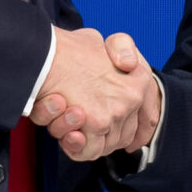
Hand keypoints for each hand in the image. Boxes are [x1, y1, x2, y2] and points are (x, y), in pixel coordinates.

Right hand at [33, 28, 161, 160]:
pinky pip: (89, 151)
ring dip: (81, 137)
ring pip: (103, 144)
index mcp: (139, 77)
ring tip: (64, 118)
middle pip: (121, 134)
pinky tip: (67, 133)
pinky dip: (75, 146)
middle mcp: (132, 96)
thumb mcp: (98, 40)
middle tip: (78, 119)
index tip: (132, 142)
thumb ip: (118, 50)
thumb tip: (127, 63)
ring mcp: (116, 111)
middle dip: (99, 133)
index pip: (148, 117)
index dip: (139, 131)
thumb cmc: (66, 49)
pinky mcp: (97, 123)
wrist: (44, 53)